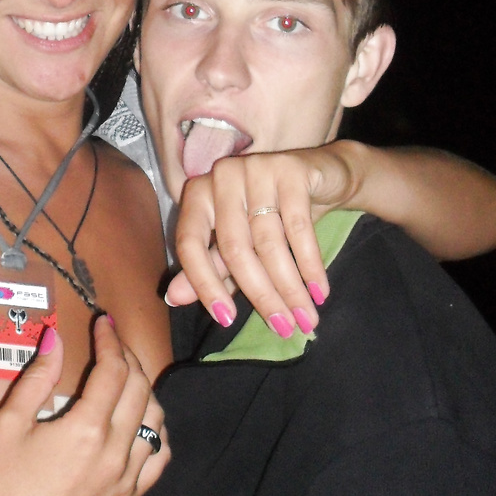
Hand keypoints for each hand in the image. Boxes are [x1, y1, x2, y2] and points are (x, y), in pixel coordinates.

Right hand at [0, 316, 168, 495]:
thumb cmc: (0, 487)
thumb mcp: (7, 426)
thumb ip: (36, 378)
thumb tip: (54, 337)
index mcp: (86, 429)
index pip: (114, 370)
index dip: (110, 340)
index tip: (102, 323)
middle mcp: (116, 452)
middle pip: (140, 389)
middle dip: (129, 358)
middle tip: (112, 345)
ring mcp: (127, 479)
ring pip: (157, 421)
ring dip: (146, 391)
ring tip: (126, 378)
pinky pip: (159, 459)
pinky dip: (157, 433)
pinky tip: (141, 423)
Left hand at [168, 144, 361, 333]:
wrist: (323, 177)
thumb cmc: (273, 214)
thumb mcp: (238, 243)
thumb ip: (210, 268)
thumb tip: (173, 298)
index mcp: (197, 194)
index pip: (190, 245)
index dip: (205, 285)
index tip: (227, 321)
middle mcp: (221, 177)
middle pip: (234, 248)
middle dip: (261, 294)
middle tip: (282, 327)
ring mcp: (255, 168)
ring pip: (268, 242)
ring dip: (289, 287)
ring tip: (305, 318)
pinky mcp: (290, 169)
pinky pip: (299, 227)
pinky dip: (310, 264)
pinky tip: (319, 291)